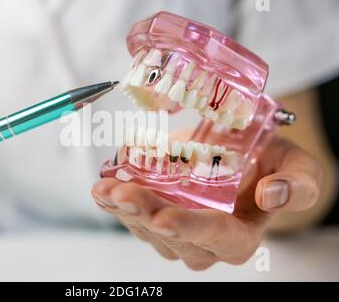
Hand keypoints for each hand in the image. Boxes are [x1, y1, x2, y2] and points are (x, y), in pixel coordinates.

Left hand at [92, 137, 320, 269]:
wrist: (244, 156)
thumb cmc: (271, 164)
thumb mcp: (298, 168)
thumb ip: (297, 184)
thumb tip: (271, 194)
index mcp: (239, 235)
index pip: (216, 239)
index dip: (190, 230)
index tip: (165, 219)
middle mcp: (203, 242)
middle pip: (172, 235)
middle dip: (146, 214)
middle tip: (124, 193)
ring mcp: (175, 232)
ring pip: (145, 228)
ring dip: (123, 209)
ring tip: (106, 189)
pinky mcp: (155, 216)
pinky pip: (131, 216)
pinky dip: (113, 203)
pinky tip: (101, 190)